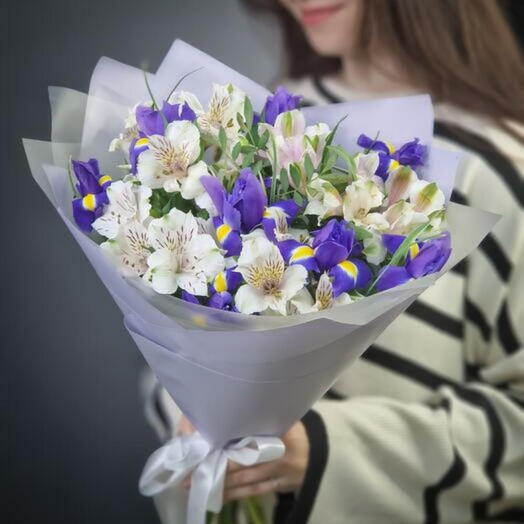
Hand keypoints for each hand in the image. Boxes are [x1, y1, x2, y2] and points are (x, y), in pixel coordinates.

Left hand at [177, 416, 308, 499]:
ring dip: (222, 483)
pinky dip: (236, 493)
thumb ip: (261, 416)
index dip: (228, 443)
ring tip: (197, 484)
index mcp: (280, 430)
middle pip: (244, 461)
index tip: (205, 445)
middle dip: (217, 467)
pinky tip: (219, 495)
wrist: (321, 452)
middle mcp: (279, 452)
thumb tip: (229, 407)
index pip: (251, 436)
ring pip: (246, 480)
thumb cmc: (294, 430)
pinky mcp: (280, 485)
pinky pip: (254, 491)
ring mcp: (280, 471)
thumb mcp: (283, 417)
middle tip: (192, 470)